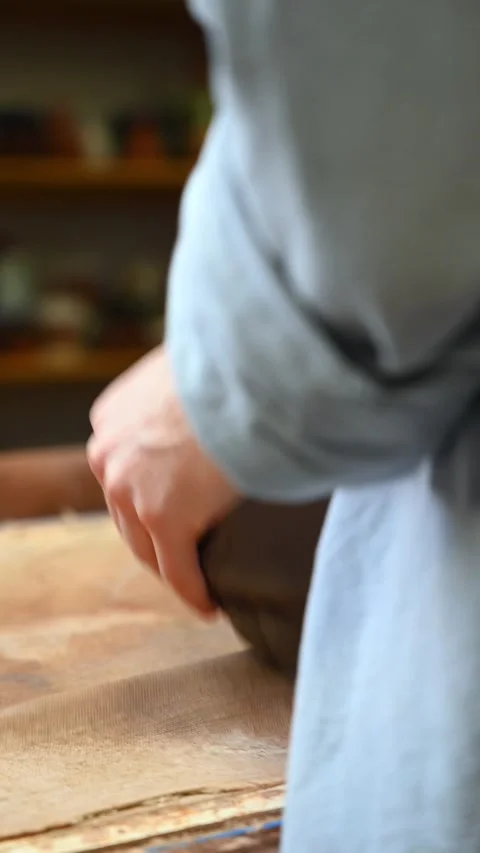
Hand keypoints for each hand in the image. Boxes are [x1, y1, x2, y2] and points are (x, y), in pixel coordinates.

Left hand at [87, 345, 240, 614]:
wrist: (248, 368)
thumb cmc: (233, 364)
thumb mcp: (188, 372)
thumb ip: (180, 399)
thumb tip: (211, 415)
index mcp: (110, 417)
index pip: (124, 470)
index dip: (146, 494)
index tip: (170, 510)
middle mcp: (108, 453)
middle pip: (127, 511)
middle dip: (155, 536)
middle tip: (185, 553)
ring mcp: (130, 487)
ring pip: (146, 545)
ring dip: (171, 566)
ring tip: (197, 582)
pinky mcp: (162, 516)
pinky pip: (177, 568)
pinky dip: (193, 590)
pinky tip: (208, 604)